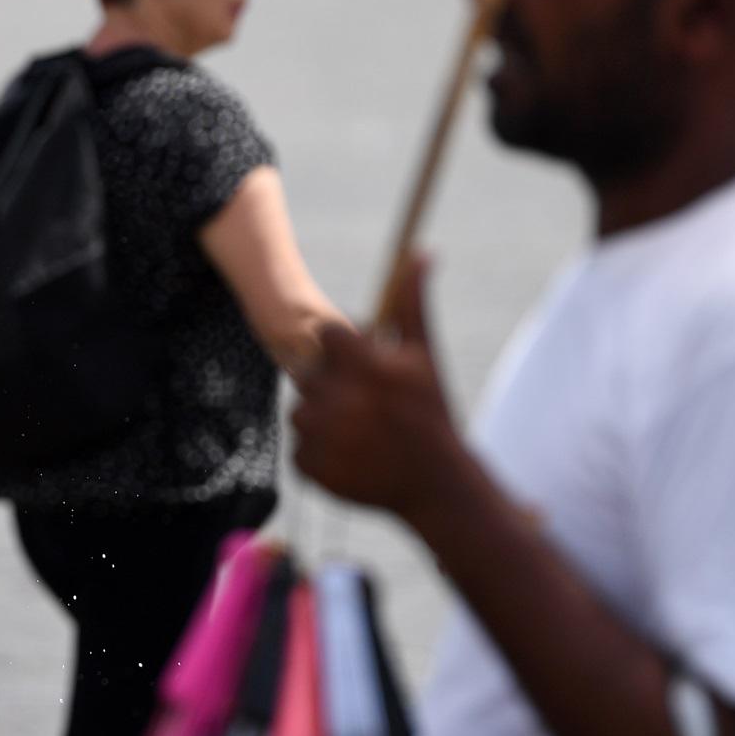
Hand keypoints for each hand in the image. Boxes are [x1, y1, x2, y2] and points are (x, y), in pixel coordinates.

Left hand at [291, 254, 466, 518]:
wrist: (433, 483)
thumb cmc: (431, 411)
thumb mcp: (423, 355)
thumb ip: (411, 303)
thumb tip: (420, 252)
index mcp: (363, 366)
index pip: (327, 337)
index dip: (346, 351)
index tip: (366, 367)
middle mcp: (336, 398)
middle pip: (311, 374)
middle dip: (336, 386)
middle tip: (367, 406)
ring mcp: (319, 435)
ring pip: (301, 411)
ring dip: (325, 418)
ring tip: (362, 432)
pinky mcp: (308, 466)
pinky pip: (301, 447)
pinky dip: (321, 451)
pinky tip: (352, 455)